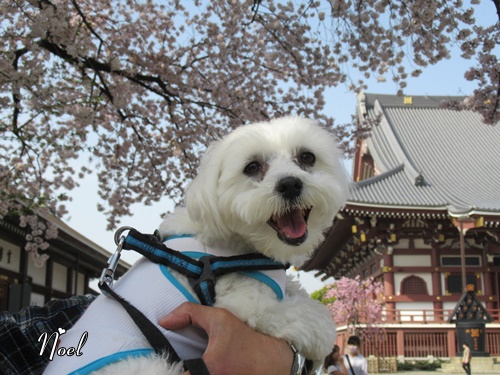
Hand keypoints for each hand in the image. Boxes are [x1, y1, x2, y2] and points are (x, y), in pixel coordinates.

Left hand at [159, 302, 292, 374]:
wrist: (272, 361)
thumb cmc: (244, 339)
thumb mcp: (219, 318)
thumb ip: (190, 313)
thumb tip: (163, 322)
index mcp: (210, 369)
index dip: (166, 371)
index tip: (165, 364)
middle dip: (178, 373)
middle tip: (176, 367)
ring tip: (185, 369)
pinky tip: (198, 370)